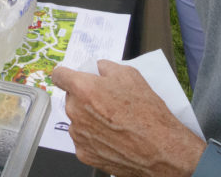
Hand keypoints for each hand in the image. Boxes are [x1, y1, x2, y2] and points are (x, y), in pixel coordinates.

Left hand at [51, 61, 202, 176]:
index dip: (66, 74)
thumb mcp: (130, 75)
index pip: (59, 75)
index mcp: (83, 89)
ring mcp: (78, 135)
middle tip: (105, 101)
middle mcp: (75, 112)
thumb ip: (106, 67)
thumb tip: (97, 68)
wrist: (162, 150)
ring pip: (77, 119)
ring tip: (113, 122)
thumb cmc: (148, 113)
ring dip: (88, 118)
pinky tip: (112, 137)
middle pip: (71, 98)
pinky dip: (93, 137)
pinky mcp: (84, 154)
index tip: (71, 77)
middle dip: (84, 97)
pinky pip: (83, 139)